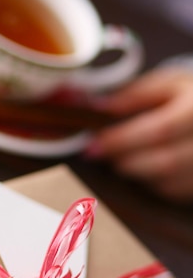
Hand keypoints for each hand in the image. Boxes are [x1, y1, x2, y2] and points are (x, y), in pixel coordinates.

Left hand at [85, 67, 192, 200]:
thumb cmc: (188, 97)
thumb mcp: (167, 84)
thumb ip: (134, 94)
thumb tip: (99, 106)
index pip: (160, 130)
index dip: (123, 141)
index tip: (93, 145)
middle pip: (165, 163)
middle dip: (125, 162)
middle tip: (100, 156)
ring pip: (167, 183)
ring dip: (136, 175)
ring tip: (119, 159)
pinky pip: (173, 193)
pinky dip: (151, 184)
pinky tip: (141, 169)